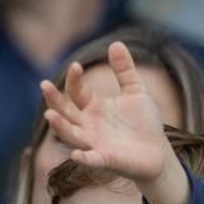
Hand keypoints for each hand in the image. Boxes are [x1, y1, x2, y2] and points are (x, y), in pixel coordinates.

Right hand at [39, 43, 190, 203]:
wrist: (159, 152)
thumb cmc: (144, 122)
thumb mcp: (136, 91)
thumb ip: (125, 70)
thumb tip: (115, 43)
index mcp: (94, 107)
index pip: (76, 91)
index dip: (74, 79)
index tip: (76, 66)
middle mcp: (89, 125)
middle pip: (65, 111)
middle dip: (54, 100)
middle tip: (44, 85)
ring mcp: (95, 143)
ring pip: (71, 134)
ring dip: (60, 126)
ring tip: (49, 115)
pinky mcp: (106, 160)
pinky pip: (91, 159)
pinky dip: (84, 158)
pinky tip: (76, 154)